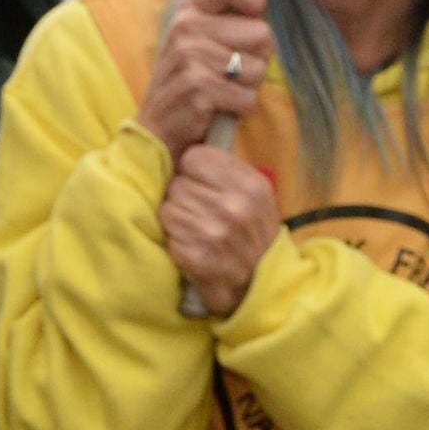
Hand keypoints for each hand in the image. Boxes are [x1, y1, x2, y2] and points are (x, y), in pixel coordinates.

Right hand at [137, 0, 271, 157]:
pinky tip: (217, 109)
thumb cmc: (188, 79)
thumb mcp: (202, 35)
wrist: (155, 129)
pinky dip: (240, 110)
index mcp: (189, 7)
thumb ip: (231, 3)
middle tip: (228, 71)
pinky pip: (248, 98)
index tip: (251, 17)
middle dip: (256, 59)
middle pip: (262, 33)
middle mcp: (185, 27)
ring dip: (247, 88)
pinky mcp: (198, 89)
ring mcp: (189, 57)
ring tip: (221, 91)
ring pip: (258, 69)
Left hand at [157, 143, 283, 317]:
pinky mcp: (195, 256)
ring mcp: (213, 232)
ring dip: (177, 218)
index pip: (195, 157)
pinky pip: (168, 234)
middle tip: (200, 211)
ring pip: (168, 207)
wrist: (260, 282)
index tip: (201, 182)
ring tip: (196, 229)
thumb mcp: (256, 194)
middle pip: (178, 183)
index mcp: (249, 184)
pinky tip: (193, 246)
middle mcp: (233, 206)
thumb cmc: (253, 232)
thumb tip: (192, 146)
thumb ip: (228, 169)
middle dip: (183, 196)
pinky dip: (175, 241)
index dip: (193, 170)